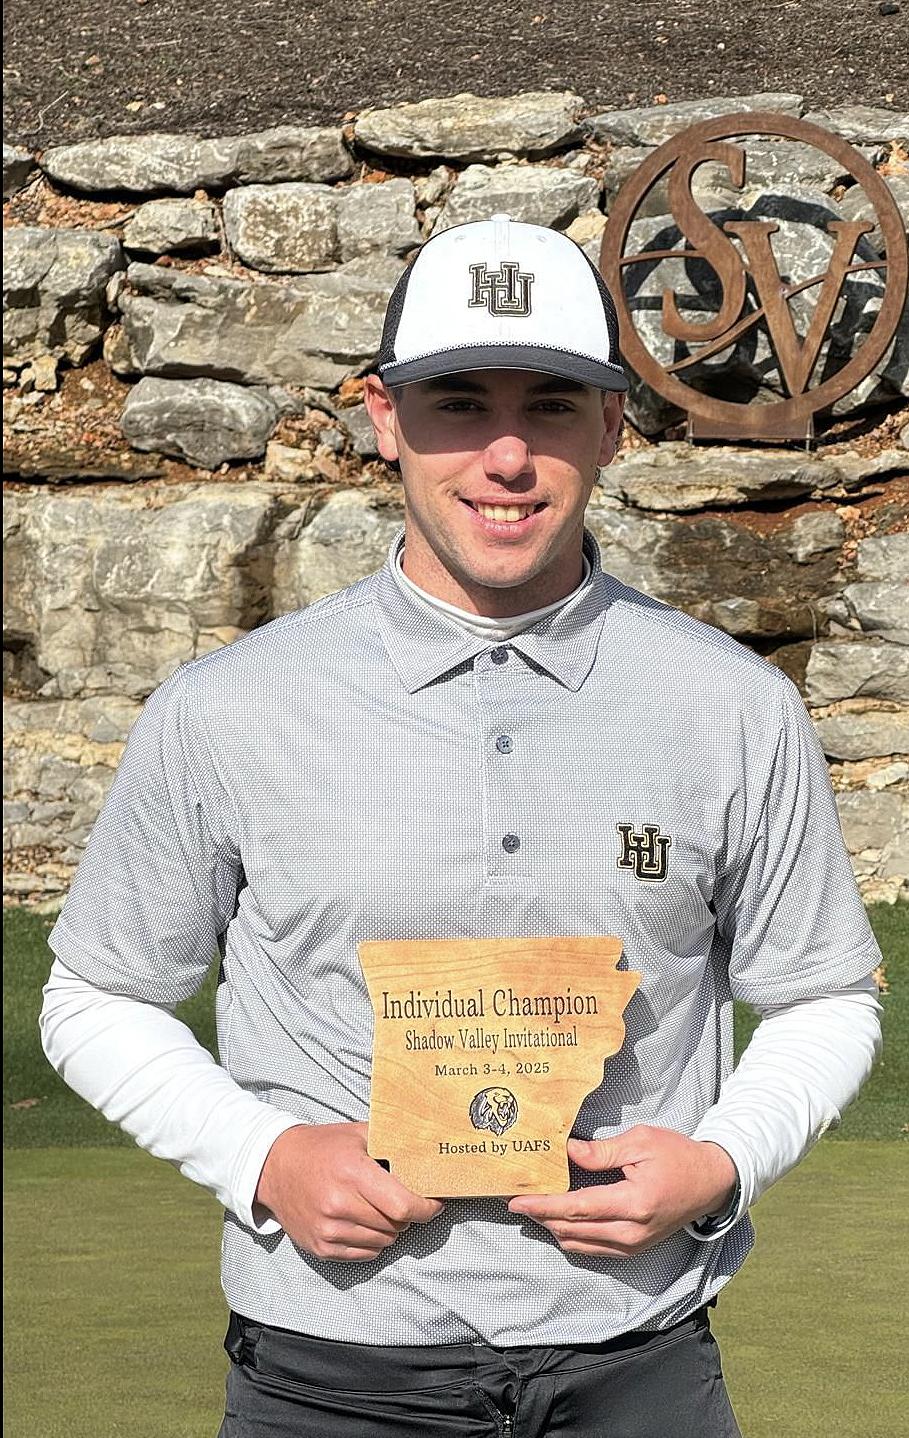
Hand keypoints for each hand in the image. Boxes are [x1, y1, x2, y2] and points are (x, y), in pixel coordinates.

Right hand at [255, 1122, 443, 1260]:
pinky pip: (365, 1254)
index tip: (436, 1204)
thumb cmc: (322, 1147)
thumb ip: (391, 1144)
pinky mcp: (320, 1247)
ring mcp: (328, 1230)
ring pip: (383, 1241)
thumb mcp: (357, 1134)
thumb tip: (428, 1155)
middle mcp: (339, 1204)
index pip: (403, 1205)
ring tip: (378, 1208)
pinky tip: (363, 1221)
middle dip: (407, 1214)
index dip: (427, 1208)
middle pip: (396, 1224)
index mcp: (353, 1172)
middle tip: (401, 1199)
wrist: (274, 1167)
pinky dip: (373, 1241)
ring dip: (390, 1228)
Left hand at [507, 1126, 737, 1256]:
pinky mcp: (635, 1249)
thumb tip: (567, 1153)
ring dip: (554, 1228)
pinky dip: (573, 1236)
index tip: (517, 1201)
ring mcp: (634, 1245)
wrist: (711, 1182)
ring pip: (581, 1245)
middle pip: (573, 1231)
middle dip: (542, 1217)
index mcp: (633, 1203)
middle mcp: (631, 1232)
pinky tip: (560, 1220)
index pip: (577, 1208)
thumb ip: (602, 1151)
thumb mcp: (641, 1142)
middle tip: (517, 1202)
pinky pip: (594, 1249)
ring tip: (534, 1209)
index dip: (543, 1205)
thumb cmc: (677, 1156)